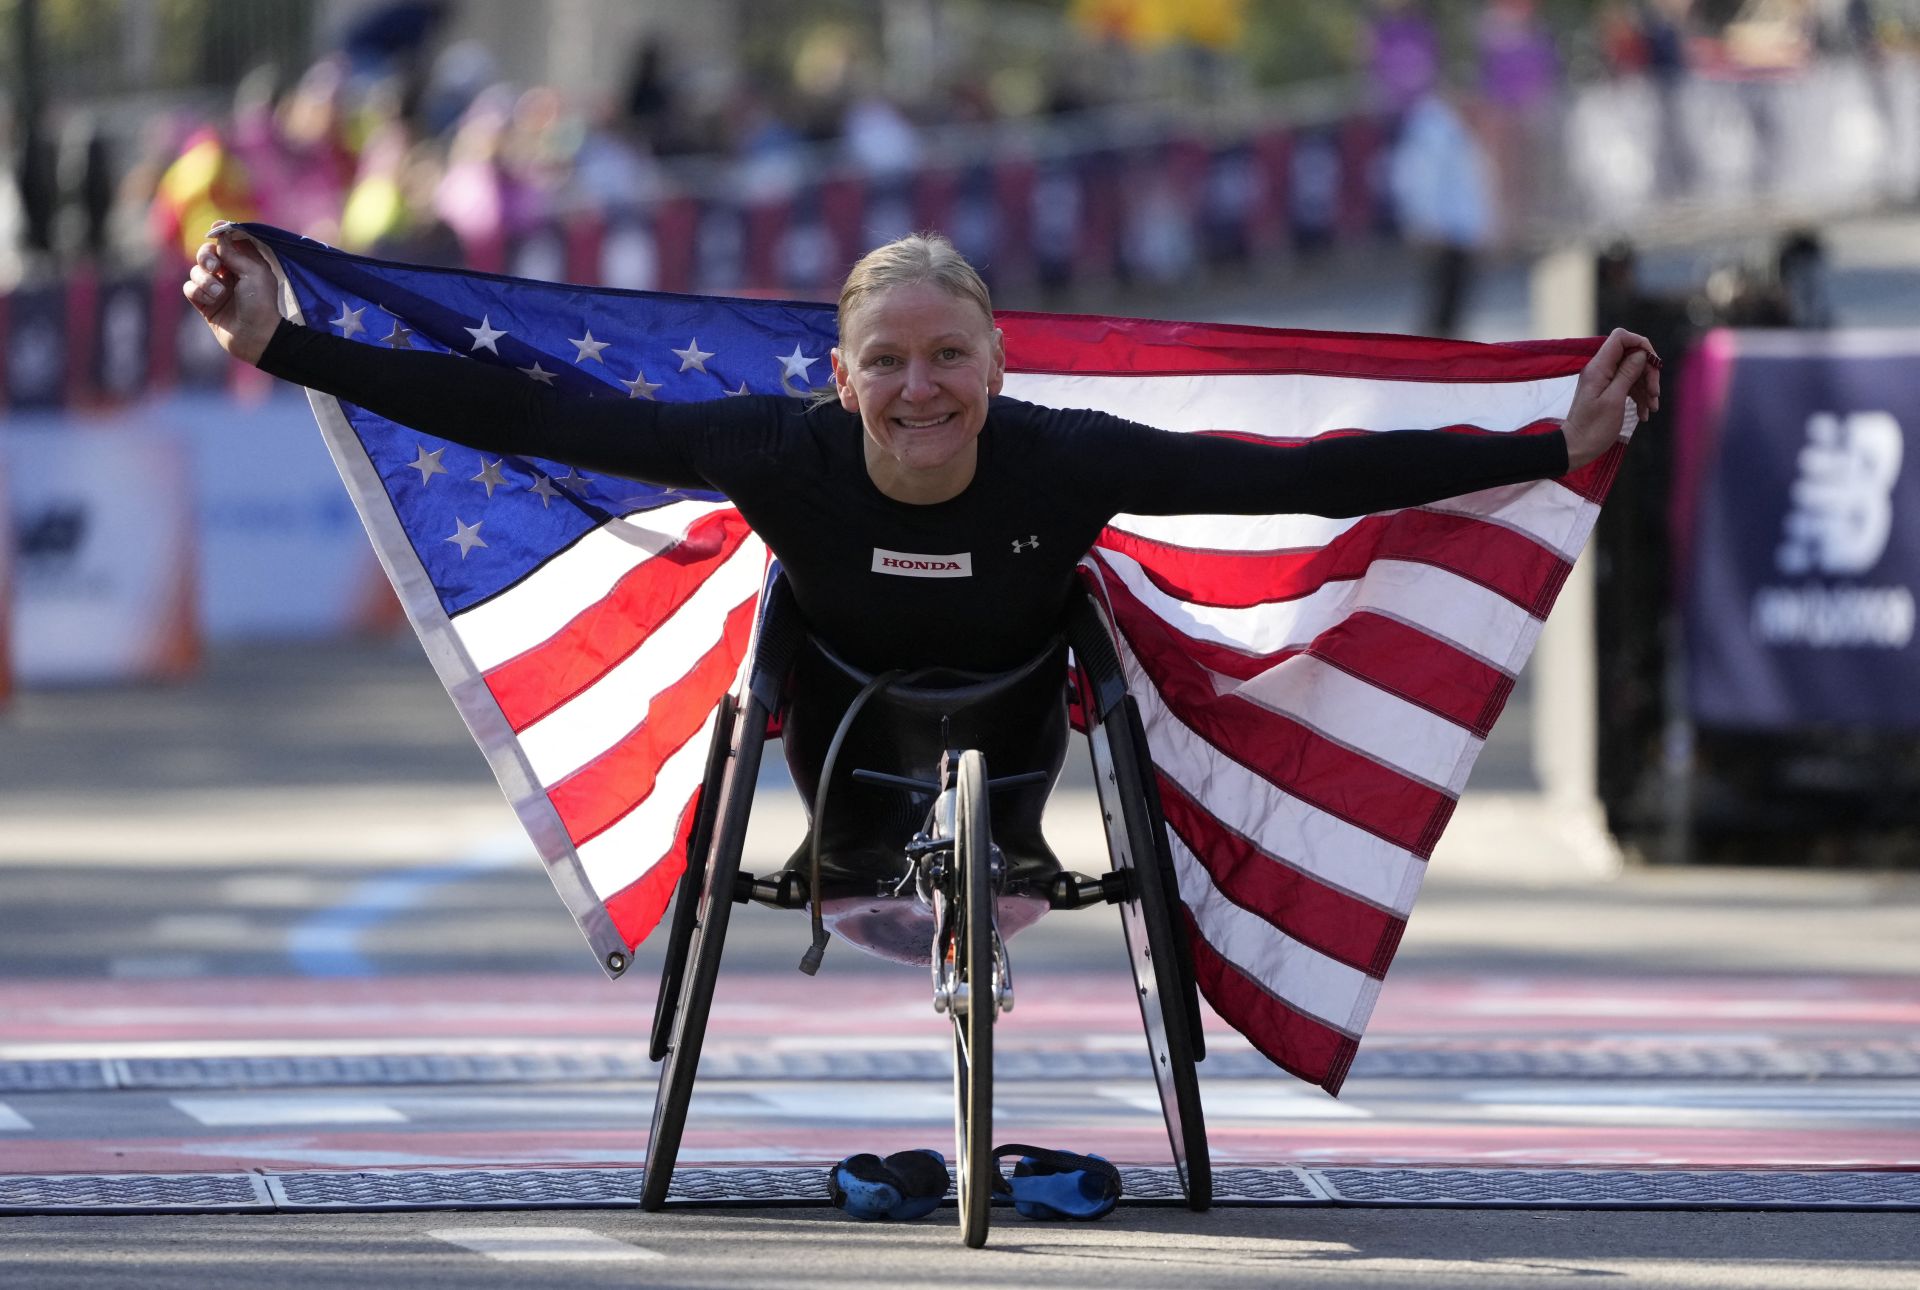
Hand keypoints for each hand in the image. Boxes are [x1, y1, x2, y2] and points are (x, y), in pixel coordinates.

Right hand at [182, 223, 282, 365]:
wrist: (256, 337)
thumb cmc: (260, 304)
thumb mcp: (253, 272)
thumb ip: (234, 251)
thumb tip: (218, 229)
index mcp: (246, 264)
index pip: (227, 243)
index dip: (220, 235)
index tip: (213, 229)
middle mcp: (230, 274)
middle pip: (206, 253)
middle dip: (206, 256)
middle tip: (214, 266)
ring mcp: (216, 289)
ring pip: (196, 271)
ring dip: (204, 279)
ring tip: (219, 293)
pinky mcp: (204, 303)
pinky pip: (190, 288)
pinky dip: (198, 291)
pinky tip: (212, 300)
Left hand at [1561, 327, 1660, 469]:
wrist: (1576, 449)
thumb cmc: (1594, 428)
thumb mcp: (1614, 400)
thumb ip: (1627, 373)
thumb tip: (1640, 353)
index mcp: (1598, 367)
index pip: (1620, 338)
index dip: (1640, 344)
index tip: (1653, 362)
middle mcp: (1600, 370)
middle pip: (1631, 356)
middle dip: (1648, 372)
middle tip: (1655, 394)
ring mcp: (1604, 381)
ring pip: (1633, 372)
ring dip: (1646, 388)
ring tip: (1652, 408)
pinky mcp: (1608, 392)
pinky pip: (1628, 386)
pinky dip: (1639, 397)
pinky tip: (1644, 414)